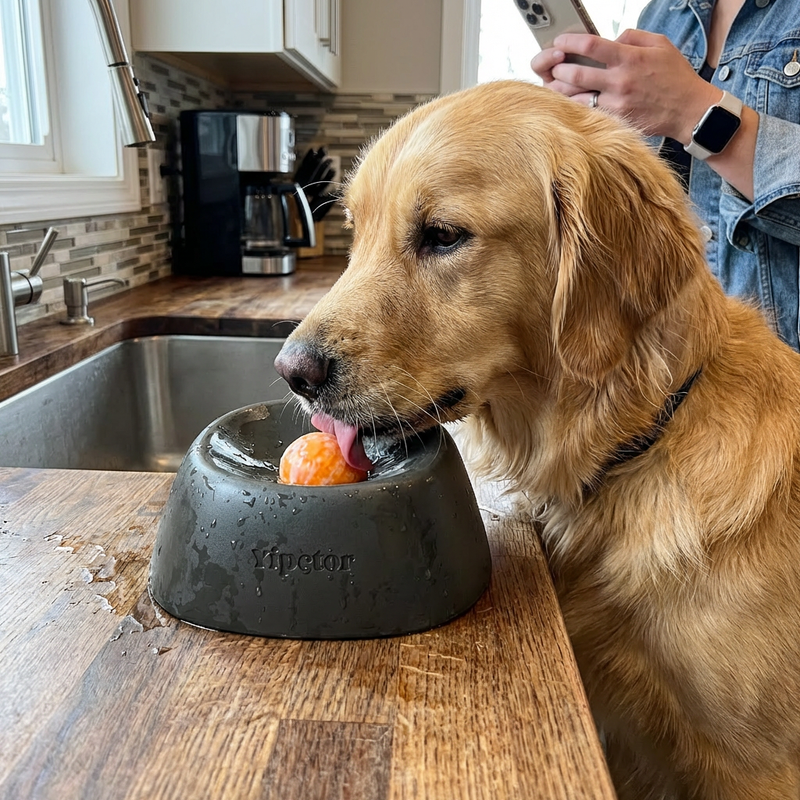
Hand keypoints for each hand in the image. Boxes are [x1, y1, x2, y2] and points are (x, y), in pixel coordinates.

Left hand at [531, 29, 721, 142]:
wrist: (690, 110)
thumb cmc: (676, 76)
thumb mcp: (661, 44)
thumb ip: (633, 37)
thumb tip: (612, 37)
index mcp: (629, 58)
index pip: (590, 46)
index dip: (569, 42)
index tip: (559, 41)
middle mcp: (620, 81)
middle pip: (575, 74)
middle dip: (558, 69)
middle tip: (553, 66)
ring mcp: (616, 103)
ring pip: (576, 98)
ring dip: (560, 91)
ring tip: (555, 85)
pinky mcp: (616, 120)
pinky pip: (587, 113)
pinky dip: (573, 107)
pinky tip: (567, 102)